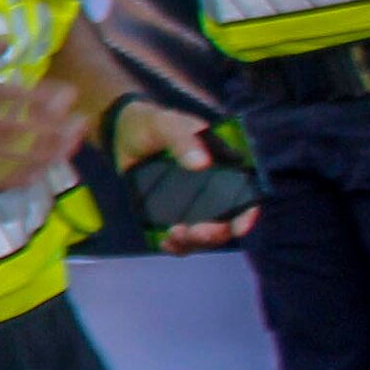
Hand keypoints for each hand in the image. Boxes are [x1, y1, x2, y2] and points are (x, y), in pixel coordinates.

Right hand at [0, 37, 85, 194]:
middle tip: (80, 125)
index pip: (15, 96)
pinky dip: (26, 176)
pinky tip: (42, 172)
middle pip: (23, 129)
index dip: (47, 98)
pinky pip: (1, 179)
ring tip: (68, 148)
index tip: (69, 96)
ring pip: (18, 156)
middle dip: (58, 128)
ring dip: (49, 154)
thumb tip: (9, 40)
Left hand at [106, 92, 260, 252]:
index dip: (247, 214)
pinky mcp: (172, 214)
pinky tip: (165, 241)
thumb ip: (184, 138)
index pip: (246, 195)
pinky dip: (176, 245)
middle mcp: (214, 189)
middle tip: (194, 231)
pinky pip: (180, 237)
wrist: (121, 133)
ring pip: (204, 233)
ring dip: (194, 241)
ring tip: (174, 235)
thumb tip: (202, 162)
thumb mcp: (167, 124)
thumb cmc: (152, 124)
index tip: (239, 227)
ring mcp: (194, 204)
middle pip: (226, 221)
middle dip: (214, 233)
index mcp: (224, 166)